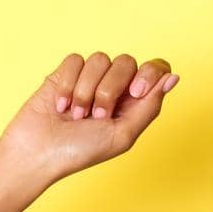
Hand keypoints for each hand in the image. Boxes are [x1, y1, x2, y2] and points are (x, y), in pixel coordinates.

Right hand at [0, 51, 179, 183]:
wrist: (39, 152)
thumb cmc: (81, 150)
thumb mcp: (123, 134)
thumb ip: (150, 106)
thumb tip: (173, 77)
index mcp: (134, 102)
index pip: (155, 69)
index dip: (148, 74)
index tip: (134, 92)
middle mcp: (115, 87)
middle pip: (127, 62)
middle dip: (110, 90)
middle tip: (98, 116)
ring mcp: (90, 78)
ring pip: (99, 59)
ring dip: (86, 91)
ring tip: (77, 115)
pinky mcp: (65, 73)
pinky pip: (75, 60)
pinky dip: (68, 85)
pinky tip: (61, 106)